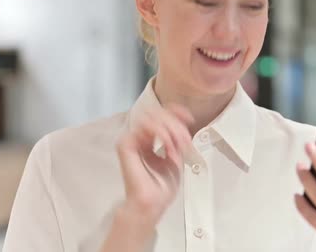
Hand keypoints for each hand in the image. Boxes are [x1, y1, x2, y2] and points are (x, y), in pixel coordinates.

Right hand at [116, 104, 193, 226]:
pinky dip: (160, 133)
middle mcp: (139, 137)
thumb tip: (182, 124)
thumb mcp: (176, 157)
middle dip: (175, 124)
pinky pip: (143, 127)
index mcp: (149, 139)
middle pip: (157, 114)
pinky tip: (168, 146)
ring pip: (152, 118)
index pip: (160, 116)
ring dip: (170, 129)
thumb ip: (177, 139)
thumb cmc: (162, 186)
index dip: (175, 112)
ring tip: (177, 145)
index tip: (190, 118)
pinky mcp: (126, 145)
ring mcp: (131, 140)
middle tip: (184, 140)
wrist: (153, 203)